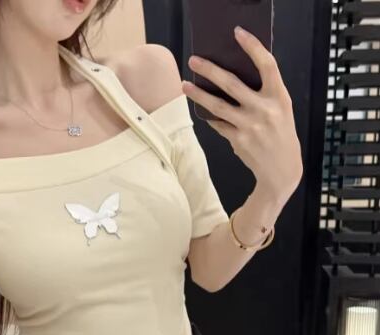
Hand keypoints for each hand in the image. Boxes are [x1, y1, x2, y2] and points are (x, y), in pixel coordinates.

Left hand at [181, 25, 302, 203]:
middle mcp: (264, 109)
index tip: (238, 33)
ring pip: (217, 105)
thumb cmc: (280, 134)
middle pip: (231, 83)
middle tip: (194, 60)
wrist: (281, 169)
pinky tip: (204, 113)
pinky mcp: (238, 140)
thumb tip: (231, 79)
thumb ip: (264, 94)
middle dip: (210, 70)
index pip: (267, 64)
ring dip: (198, 95)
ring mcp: (249, 125)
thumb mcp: (281, 109)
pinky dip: (211, 118)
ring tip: (185, 85)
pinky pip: (218, 124)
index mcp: (279, 96)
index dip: (253, 47)